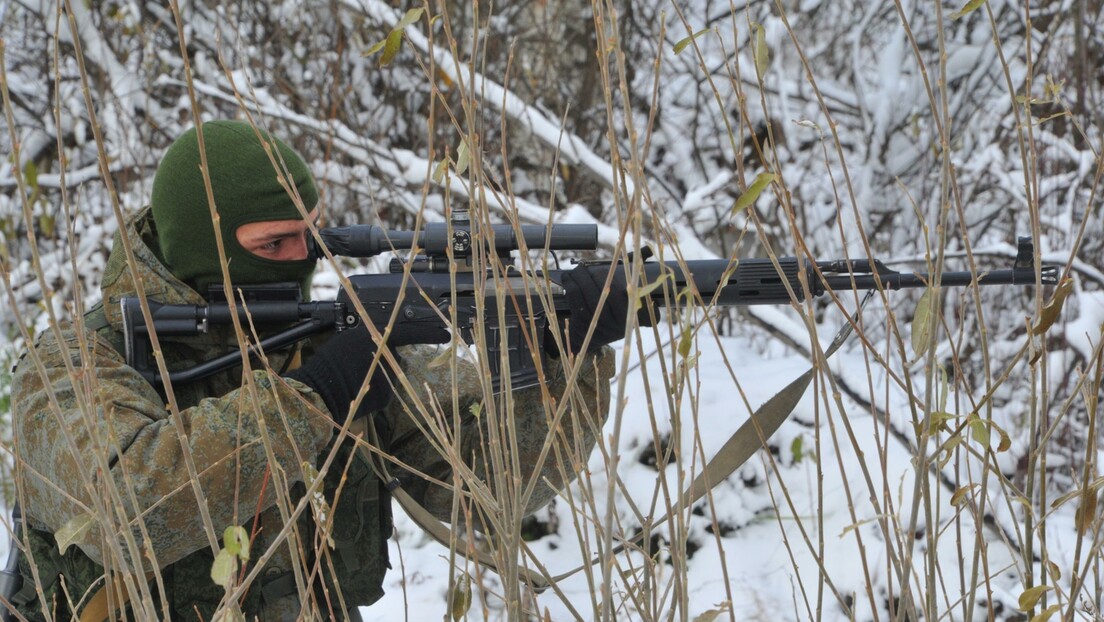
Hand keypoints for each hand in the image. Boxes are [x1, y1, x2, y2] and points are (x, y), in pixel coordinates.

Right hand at [286, 321, 448, 421]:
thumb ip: (372, 339)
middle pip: (396, 358)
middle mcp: (387, 356)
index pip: (410, 332)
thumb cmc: (329, 363)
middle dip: (385, 363)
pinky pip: (385, 392)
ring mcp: (389, 377)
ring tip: (353, 379)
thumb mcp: (349, 339)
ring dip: (378, 378)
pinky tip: (357, 390)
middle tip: (360, 367)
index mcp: (377, 336)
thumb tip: (385, 341)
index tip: (446, 334)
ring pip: (391, 376)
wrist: (320, 390)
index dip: (429, 333)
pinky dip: (375, 392)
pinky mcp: (386, 396)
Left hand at [552, 256, 656, 355]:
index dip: (629, 285)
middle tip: (584, 266)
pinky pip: (576, 301)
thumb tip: (646, 249)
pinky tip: (568, 278)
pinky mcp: (586, 326)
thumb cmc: (611, 308)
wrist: (592, 335)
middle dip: (594, 276)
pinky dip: (570, 286)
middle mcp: (621, 323)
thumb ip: (634, 274)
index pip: (636, 299)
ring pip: (590, 296)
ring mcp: (603, 326)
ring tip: (575, 271)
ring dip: (579, 279)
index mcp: (636, 314)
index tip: (618, 275)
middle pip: (608, 292)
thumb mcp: (626, 296)